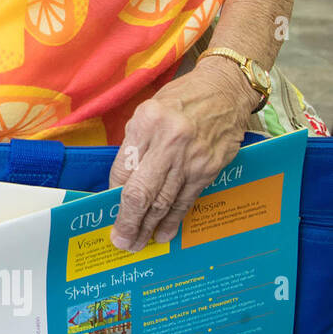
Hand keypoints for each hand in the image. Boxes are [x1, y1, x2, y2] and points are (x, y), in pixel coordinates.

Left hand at [108, 59, 252, 250]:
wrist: (225, 90)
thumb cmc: (180, 100)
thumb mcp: (147, 112)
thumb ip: (134, 145)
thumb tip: (121, 183)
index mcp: (146, 124)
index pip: (123, 171)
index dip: (114, 196)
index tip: (109, 212)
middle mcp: (169, 142)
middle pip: (142, 192)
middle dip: (129, 221)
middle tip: (121, 242)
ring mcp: (192, 158)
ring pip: (165, 201)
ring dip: (150, 226)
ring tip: (138, 243)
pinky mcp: (210, 169)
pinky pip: (187, 199)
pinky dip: (174, 219)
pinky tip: (165, 232)